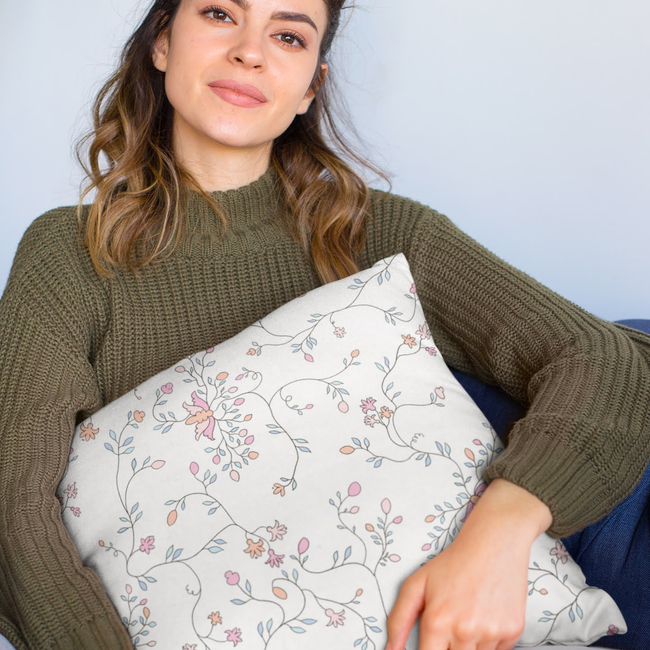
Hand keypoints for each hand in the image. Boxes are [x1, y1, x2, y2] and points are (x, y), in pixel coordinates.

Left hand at [384, 478, 552, 649]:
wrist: (494, 543)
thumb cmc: (453, 563)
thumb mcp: (417, 583)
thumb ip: (399, 619)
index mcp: (437, 622)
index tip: (432, 642)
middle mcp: (465, 632)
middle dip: (448, 647)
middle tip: (451, 622)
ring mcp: (492, 634)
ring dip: (469, 646)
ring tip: (468, 616)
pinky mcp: (513, 633)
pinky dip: (489, 642)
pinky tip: (485, 616)